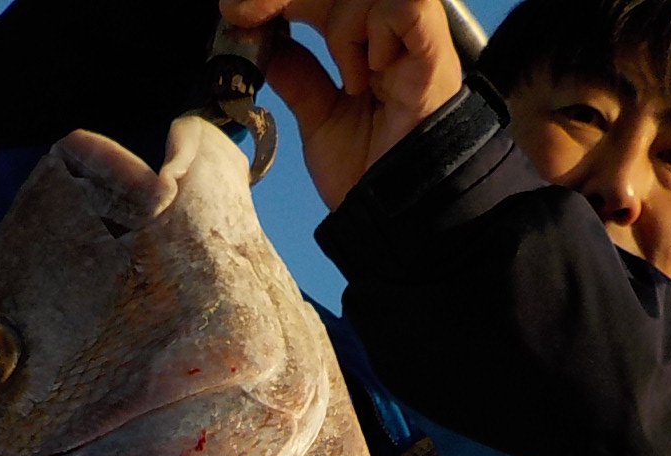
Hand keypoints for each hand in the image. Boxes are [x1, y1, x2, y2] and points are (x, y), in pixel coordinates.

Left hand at [219, 0, 462, 207]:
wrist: (392, 218)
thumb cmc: (366, 174)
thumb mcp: (318, 118)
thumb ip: (297, 74)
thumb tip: (259, 36)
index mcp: (361, 40)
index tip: (236, 11)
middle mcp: (389, 32)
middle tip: (247, 12)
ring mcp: (412, 41)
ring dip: (341, 23)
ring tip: (348, 80)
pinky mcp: (434, 57)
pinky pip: (407, 6)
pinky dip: (377, 26)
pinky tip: (368, 71)